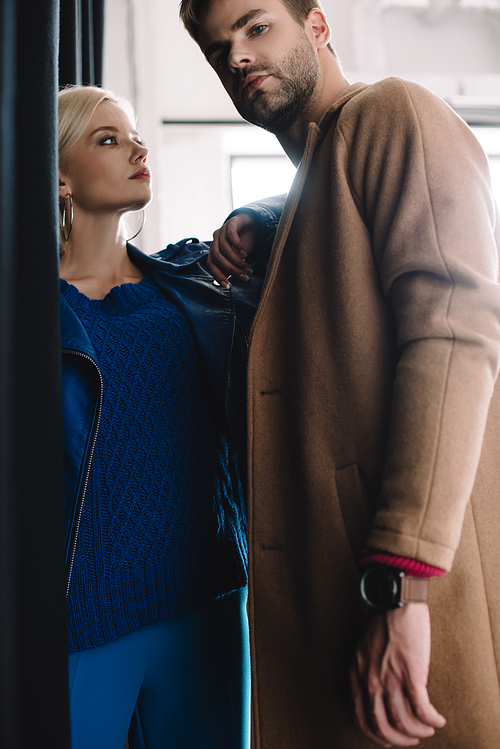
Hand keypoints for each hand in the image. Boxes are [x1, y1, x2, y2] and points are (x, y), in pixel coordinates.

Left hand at [208, 213, 256, 288]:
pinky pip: (231, 235)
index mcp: (214, 250)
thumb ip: (231, 266)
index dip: (217, 275)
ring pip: (224, 248)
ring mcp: (222, 231)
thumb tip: (226, 280)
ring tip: (248, 268)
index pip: (210, 264)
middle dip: (231, 269)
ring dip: (237, 261)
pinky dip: (237, 246)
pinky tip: (245, 253)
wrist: (252, 223)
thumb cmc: (243, 242)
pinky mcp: (231, 223)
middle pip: (217, 257)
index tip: (227, 286)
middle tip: (244, 277)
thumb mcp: (237, 258)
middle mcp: (215, 240)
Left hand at [350, 603, 445, 746]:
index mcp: (357, 675)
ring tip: (428, 729)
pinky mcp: (411, 673)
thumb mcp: (364, 649)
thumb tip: (379, 692)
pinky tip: (438, 719)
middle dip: (398, 740)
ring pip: (403, 721)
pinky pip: (422, 708)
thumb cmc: (382, 620)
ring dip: (418, 732)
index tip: (389, 739)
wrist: (395, 600)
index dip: (376, 735)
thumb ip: (367, 671)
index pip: (361, 718)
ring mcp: (390, 678)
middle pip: (381, 726)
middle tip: (411, 741)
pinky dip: (431, 719)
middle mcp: (370, 680)